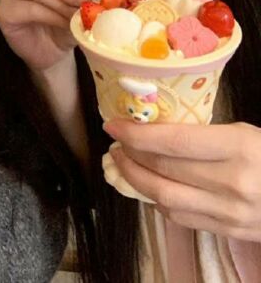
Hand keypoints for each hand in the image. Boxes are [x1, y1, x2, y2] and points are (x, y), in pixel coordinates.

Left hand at [105, 119, 260, 240]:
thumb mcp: (243, 133)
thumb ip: (202, 135)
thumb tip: (154, 130)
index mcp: (237, 147)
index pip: (172, 143)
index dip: (136, 135)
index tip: (112, 124)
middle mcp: (232, 182)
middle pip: (163, 170)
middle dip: (130, 154)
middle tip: (115, 142)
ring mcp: (230, 212)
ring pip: (165, 198)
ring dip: (135, 180)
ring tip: (123, 163)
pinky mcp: (229, 231)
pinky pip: (181, 217)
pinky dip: (158, 200)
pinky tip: (149, 186)